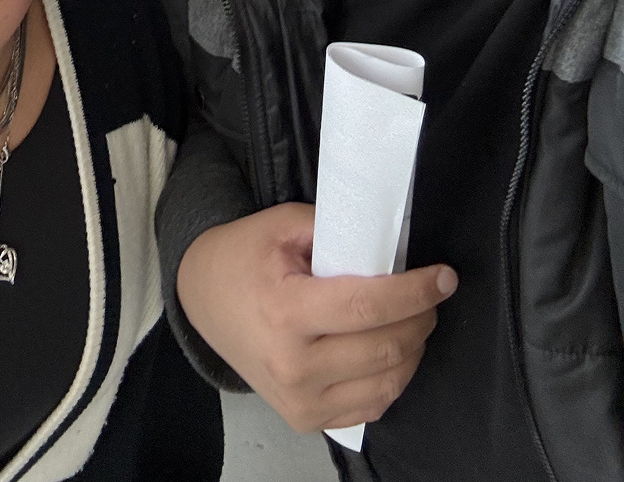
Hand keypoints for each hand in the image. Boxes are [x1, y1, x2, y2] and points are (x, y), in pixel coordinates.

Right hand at [176, 202, 456, 432]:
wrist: (201, 299)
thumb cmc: (242, 257)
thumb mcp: (281, 225)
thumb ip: (334, 231)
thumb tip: (389, 247)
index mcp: (286, 312)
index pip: (367, 306)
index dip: (414, 292)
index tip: (444, 277)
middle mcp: (294, 365)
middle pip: (384, 348)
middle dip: (421, 318)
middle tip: (430, 295)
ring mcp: (300, 400)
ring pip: (387, 383)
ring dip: (414, 350)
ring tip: (415, 320)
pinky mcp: (306, 419)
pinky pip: (371, 406)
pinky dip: (393, 379)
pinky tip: (393, 351)